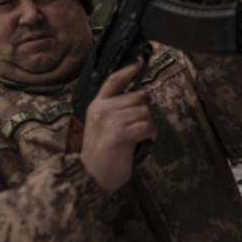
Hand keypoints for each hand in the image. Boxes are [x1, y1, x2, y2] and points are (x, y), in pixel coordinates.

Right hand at [80, 62, 154, 194]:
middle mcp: (102, 110)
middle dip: (144, 111)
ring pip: (144, 111)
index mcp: (97, 105)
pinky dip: (149, 134)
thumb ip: (114, 109)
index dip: (128, 71)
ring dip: (147, 125)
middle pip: (138, 97)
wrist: (92, 176)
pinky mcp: (119, 134)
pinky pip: (145, 126)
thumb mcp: (102, 125)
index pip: (113, 81)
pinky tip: (142, 142)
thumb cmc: (102, 152)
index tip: (139, 64)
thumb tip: (140, 98)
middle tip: (138, 127)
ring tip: (138, 137)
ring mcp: (109, 121)